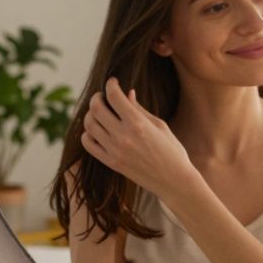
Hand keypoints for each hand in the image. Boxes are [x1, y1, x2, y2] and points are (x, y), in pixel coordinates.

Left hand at [80, 77, 196, 198]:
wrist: (175, 181)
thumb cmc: (172, 151)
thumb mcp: (160, 126)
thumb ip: (140, 109)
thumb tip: (127, 93)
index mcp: (138, 123)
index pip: (114, 96)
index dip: (111, 84)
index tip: (112, 82)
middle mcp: (124, 136)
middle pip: (96, 108)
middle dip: (97, 97)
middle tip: (102, 97)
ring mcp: (115, 150)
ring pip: (89, 125)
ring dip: (91, 114)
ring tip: (98, 113)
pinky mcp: (112, 163)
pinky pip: (89, 144)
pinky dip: (88, 134)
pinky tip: (97, 131)